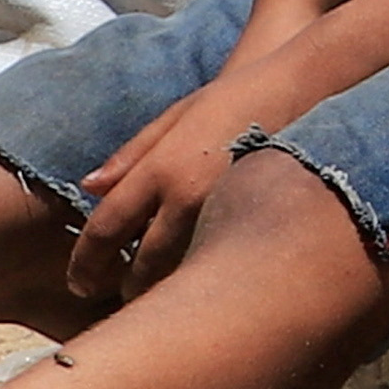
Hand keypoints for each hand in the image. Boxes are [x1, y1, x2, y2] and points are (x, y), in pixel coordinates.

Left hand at [67, 77, 281, 302]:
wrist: (310, 89)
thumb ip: (132, 154)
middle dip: (125, 286)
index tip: (78, 282)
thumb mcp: (176, 115)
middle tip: (113, 299)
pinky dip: (200, 271)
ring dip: (164, 287)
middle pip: (145, 262)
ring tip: (152, 297)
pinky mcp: (259, 220)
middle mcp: (189, 195)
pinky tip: (198, 275)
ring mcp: (227, 211)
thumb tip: (89, 187)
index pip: (107, 228)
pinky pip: (218, 256)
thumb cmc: (238, 95)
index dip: (87, 262)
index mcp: (161, 167)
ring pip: (184, 268)